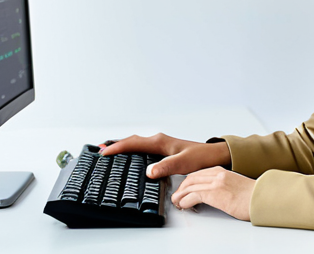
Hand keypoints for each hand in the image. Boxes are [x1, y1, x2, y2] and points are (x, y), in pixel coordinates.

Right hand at [98, 133, 230, 177]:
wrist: (215, 155)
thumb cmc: (201, 157)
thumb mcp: (184, 163)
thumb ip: (166, 167)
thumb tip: (148, 172)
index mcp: (160, 142)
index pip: (133, 143)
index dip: (117, 148)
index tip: (103, 153)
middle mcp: (158, 141)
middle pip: (131, 141)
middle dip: (114, 145)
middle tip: (98, 151)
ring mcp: (160, 145)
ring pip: (136, 144)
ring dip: (122, 147)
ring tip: (108, 153)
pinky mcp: (163, 151)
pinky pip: (142, 149)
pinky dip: (131, 151)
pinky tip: (129, 158)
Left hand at [171, 166, 254, 220]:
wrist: (262, 198)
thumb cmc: (253, 196)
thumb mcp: (236, 186)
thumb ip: (224, 186)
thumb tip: (217, 195)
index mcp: (222, 171)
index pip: (199, 173)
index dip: (188, 182)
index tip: (184, 188)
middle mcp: (217, 174)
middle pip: (191, 178)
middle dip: (181, 187)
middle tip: (177, 196)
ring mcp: (215, 183)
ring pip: (189, 186)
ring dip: (180, 195)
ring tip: (177, 202)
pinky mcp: (214, 193)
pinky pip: (193, 195)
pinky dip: (185, 200)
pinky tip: (183, 205)